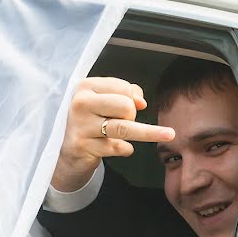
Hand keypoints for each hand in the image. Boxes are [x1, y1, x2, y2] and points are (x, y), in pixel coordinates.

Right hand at [51, 77, 174, 191]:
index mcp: (85, 87)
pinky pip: (118, 147)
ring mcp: (81, 126)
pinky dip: (125, 148)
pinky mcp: (83, 146)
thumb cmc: (90, 120)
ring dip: (148, 133)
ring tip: (170, 134)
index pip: (123, 87)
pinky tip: (121, 147)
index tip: (132, 106)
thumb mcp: (103, 100)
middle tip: (123, 121)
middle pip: (125, 106)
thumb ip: (125, 92)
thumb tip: (141, 102)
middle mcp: (80, 104)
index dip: (133, 97)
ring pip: (124, 127)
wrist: (67, 150)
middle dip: (131, 115)